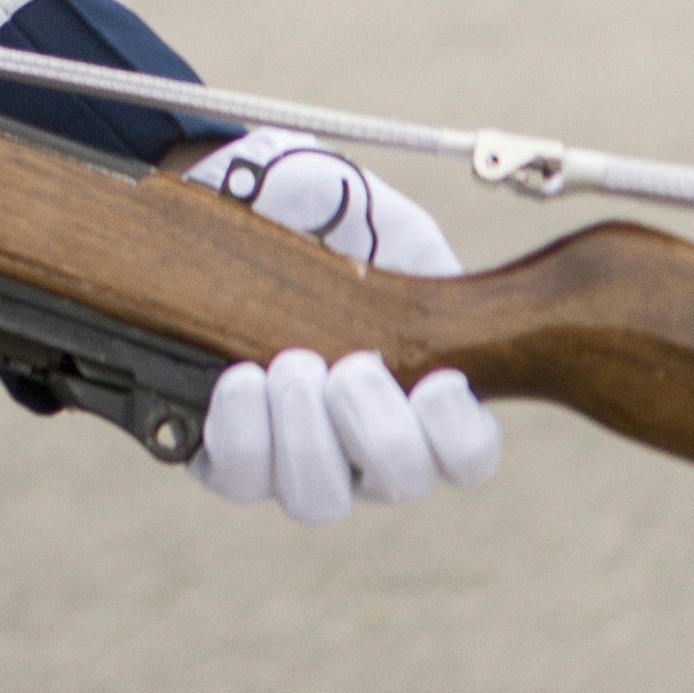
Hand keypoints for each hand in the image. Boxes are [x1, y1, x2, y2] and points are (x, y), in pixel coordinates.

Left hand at [175, 136, 502, 522]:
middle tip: (350, 368)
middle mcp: (364, 442)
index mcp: (420, 395)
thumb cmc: (322, 216)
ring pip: (319, 499)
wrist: (235, 193)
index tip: (437, 383)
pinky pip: (239, 477)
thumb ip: (422, 261)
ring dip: (308, 438)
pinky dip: (243, 431)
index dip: (460, 437)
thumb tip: (433, 295)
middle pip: (398, 484)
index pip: (466, 455)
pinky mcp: (227, 454)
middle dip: (378, 430)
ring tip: (291, 368)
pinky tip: (241, 379)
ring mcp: (297, 455)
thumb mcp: (388, 225)